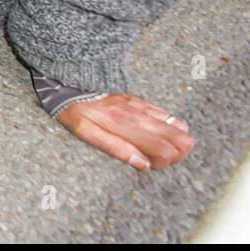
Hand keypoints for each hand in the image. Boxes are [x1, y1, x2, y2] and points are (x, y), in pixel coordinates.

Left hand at [56, 93, 193, 170]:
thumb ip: (115, 148)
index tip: (150, 164)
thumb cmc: (75, 112)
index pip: (166, 149)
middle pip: (182, 138)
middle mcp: (140, 114)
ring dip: (173, 141)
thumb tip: (143, 164)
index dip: (165, 162)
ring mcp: (142, 106)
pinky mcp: (140, 100)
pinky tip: (152, 133)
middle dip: (176, 153)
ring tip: (154, 146)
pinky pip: (167, 115)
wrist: (69, 85)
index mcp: (127, 126)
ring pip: (179, 126)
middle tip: (156, 157)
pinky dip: (169, 128)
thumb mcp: (86, 133)